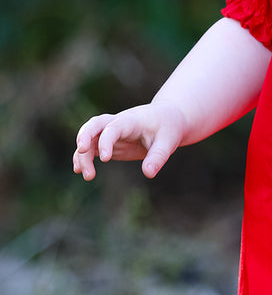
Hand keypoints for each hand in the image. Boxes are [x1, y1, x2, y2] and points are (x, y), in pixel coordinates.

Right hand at [73, 100, 187, 180]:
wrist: (168, 118)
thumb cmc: (168, 127)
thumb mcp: (169, 141)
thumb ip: (158, 156)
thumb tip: (148, 173)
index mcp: (131, 120)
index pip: (113, 128)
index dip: (106, 141)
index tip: (105, 158)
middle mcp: (117, 123)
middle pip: (94, 125)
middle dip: (84, 137)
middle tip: (81, 152)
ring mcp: (111, 132)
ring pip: (89, 139)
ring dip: (83, 155)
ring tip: (88, 176)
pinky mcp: (110, 143)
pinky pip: (92, 149)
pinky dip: (83, 158)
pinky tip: (79, 171)